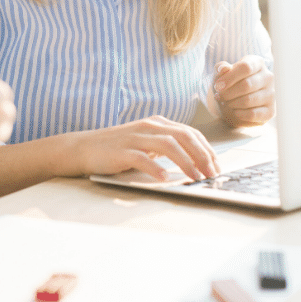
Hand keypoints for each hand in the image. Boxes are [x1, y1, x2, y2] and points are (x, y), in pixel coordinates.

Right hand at [63, 116, 218, 180]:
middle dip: (202, 155)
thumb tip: (194, 161)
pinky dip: (156, 168)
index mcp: (157, 123)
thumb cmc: (117, 148)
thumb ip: (166, 146)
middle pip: (184, 136)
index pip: (190, 133)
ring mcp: (135, 138)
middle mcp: (149, 127)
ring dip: (186, 162)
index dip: (207, 149)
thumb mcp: (145, 142)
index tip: (216, 166)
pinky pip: (142, 158)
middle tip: (212, 173)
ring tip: (196, 177)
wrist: (83, 148)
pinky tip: (165, 178)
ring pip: (169, 145)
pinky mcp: (122, 151)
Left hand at [213, 55, 274, 126]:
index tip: (217, 86)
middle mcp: (268, 77)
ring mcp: (271, 94)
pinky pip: (252, 114)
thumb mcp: (221, 74)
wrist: (232, 104)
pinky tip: (235, 111)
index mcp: (257, 63)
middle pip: (247, 85)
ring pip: (249, 100)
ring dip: (232, 103)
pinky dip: (239, 114)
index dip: (229, 78)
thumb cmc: (228, 85)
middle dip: (228, 93)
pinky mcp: (270, 111)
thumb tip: (223, 68)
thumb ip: (221, 68)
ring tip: (227, 102)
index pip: (246, 67)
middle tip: (219, 96)